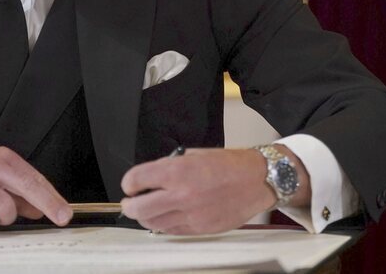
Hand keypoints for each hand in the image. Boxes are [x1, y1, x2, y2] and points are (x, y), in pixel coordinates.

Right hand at [0, 141, 72, 232]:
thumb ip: (15, 190)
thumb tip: (38, 208)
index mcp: (2, 157)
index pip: (34, 178)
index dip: (52, 197)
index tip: (64, 211)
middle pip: (27, 187)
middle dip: (47, 205)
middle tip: (60, 218)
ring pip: (5, 208)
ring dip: (4, 218)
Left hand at [120, 147, 309, 234]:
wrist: (256, 180)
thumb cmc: (227, 164)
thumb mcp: (193, 155)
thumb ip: (169, 166)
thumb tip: (150, 177)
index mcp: (177, 172)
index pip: (137, 179)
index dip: (129, 182)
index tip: (130, 184)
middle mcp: (181, 195)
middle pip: (139, 208)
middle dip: (129, 205)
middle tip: (129, 202)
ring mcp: (191, 215)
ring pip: (153, 223)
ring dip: (144, 217)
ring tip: (145, 210)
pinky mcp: (200, 229)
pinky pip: (172, 230)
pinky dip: (163, 225)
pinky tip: (165, 216)